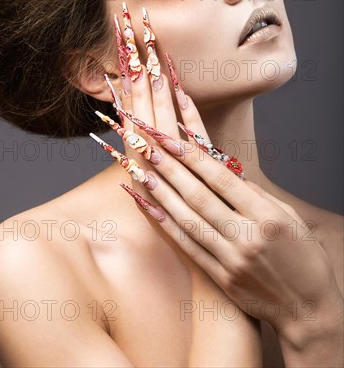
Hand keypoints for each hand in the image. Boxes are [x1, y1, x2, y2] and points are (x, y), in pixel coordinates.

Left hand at [91, 3, 342, 350]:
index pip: (221, 179)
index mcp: (267, 216)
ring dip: (159, 192)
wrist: (308, 310)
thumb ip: (254, 195)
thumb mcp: (288, 218)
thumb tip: (221, 171)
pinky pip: (186, 245)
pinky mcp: (220, 277)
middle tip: (145, 142)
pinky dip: (163, 224)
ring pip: (187, 218)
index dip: (193, 155)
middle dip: (169, 166)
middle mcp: (247, 236)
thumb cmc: (303, 257)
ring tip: (138, 169)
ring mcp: (231, 259)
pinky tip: (145, 206)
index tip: (170, 135)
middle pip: (199, 195)